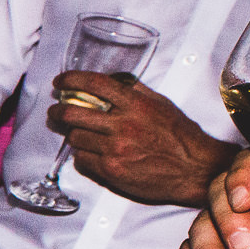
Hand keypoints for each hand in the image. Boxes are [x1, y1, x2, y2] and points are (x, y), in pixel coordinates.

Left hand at [46, 72, 234, 205]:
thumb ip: (136, 91)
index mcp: (136, 104)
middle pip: (73, 113)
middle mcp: (123, 125)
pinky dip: (83, 155)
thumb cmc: (180, 137)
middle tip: (55, 111)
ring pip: (75, 137)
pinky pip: (82, 159)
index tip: (60, 82)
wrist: (194, 169)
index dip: (71, 79)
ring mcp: (115, 148)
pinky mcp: (111, 170)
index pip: (95, 84)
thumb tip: (113, 80)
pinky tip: (93, 154)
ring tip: (82, 135)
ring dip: (75, 135)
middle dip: (58, 111)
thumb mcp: (161, 105)